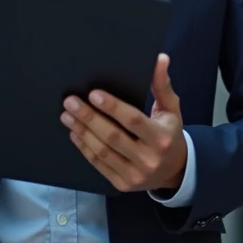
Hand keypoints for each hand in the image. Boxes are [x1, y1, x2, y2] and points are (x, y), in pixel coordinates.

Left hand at [62, 53, 187, 192]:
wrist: (174, 171)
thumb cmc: (170, 133)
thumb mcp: (171, 109)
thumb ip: (162, 85)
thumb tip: (160, 58)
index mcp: (161, 138)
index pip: (133, 121)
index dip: (113, 107)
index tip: (93, 94)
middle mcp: (148, 159)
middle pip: (113, 137)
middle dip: (89, 118)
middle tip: (70, 102)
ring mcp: (134, 174)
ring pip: (102, 152)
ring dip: (82, 132)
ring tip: (67, 116)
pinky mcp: (122, 184)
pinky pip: (99, 165)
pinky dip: (84, 148)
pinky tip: (75, 133)